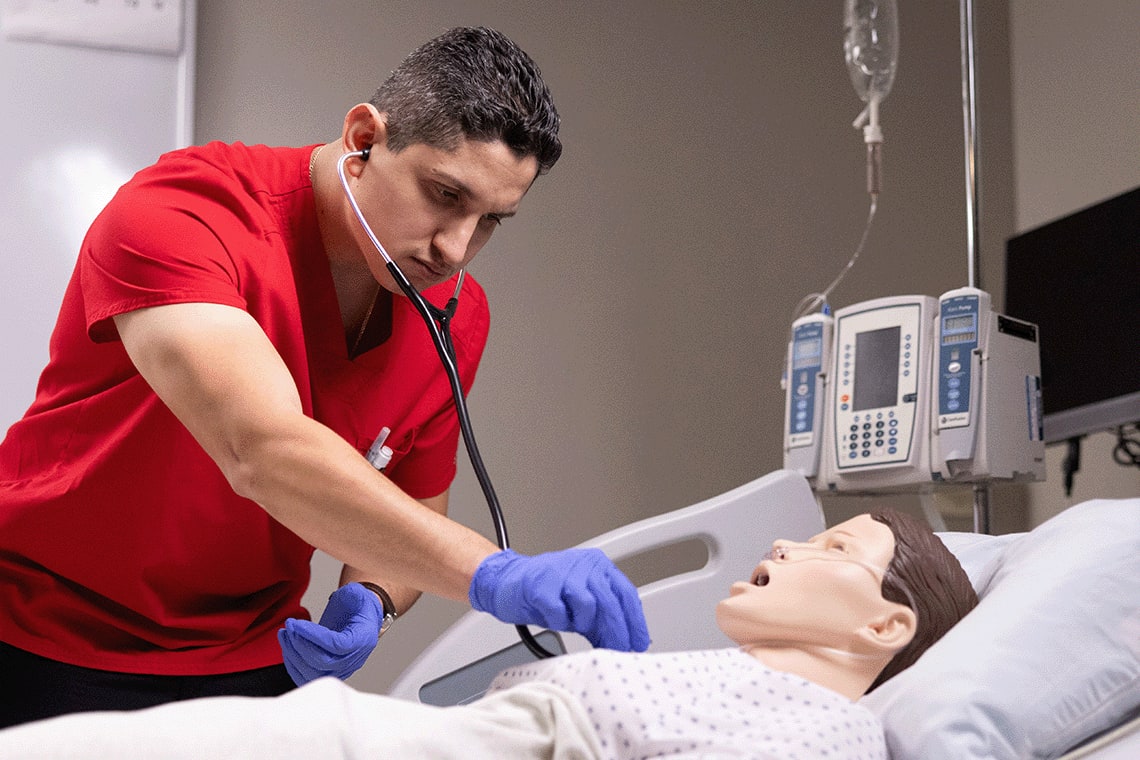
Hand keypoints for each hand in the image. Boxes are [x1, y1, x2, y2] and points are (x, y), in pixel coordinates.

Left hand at [277, 582, 381, 685]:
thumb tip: (352, 592)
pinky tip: (287, 646)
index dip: (315, 636)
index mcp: (363, 640)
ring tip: (285, 634)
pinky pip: (306, 677)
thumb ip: (355, 593)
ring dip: (293, 654)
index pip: (337, 645)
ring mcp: (340, 669)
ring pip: (312, 673)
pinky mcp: (328, 672)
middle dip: (300, 644)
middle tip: (290, 626)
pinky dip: (292, 664)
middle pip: (322, 662)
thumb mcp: (358, 594)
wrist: (359, 618)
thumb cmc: (357, 607)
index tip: (297, 624)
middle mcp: (353, 660)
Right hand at [469, 548, 649, 651]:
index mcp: (597, 566)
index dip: (635, 622)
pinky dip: (559, 621)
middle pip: (610, 602)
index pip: (626, 594)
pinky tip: (554, 619)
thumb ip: (601, 620)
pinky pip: (559, 612)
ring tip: (570, 622)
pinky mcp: (541, 585)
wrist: (506, 581)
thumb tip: (623, 643)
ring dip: (582, 623)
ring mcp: (561, 572)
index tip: (638, 643)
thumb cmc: (544, 593)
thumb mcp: (579, 605)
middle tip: (618, 651)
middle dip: (617, 632)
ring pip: (588, 606)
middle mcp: (583, 565)